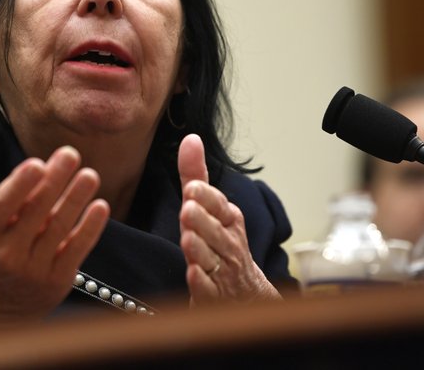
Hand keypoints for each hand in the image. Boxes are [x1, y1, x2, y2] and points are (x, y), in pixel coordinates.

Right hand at [0, 147, 108, 338]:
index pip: (3, 206)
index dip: (20, 185)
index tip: (37, 163)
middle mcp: (7, 253)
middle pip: (36, 212)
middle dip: (54, 182)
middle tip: (71, 154)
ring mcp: (34, 268)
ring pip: (59, 228)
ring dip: (76, 199)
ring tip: (90, 175)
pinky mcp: (57, 279)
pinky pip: (76, 250)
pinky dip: (90, 228)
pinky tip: (100, 205)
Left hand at [177, 134, 279, 304]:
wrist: (246, 294)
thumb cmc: (222, 243)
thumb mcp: (210, 208)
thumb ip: (196, 175)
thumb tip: (191, 139)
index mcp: (229, 221)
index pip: (219, 207)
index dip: (206, 199)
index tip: (191, 188)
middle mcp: (228, 245)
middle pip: (216, 233)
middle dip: (203, 222)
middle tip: (188, 210)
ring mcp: (223, 272)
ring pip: (213, 260)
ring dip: (201, 250)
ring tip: (188, 239)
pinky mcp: (213, 295)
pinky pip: (209, 290)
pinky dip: (202, 284)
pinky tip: (192, 275)